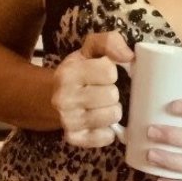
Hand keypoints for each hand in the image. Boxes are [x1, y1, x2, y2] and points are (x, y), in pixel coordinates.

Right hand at [51, 31, 132, 147]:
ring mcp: (68, 121)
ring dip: (111, 110)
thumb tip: (128, 56)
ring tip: (100, 106)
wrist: (52, 98)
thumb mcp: (90, 49)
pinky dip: (107, 130)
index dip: (110, 72)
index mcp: (68, 73)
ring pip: (112, 116)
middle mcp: (64, 98)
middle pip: (112, 95)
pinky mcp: (75, 139)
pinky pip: (106, 137)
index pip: (109, 71)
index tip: (101, 74)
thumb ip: (110, 42)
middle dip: (111, 92)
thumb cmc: (79, 72)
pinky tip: (99, 122)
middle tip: (101, 92)